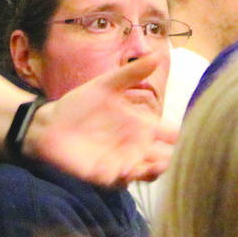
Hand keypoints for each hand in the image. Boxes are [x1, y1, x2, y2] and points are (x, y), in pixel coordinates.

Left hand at [23, 52, 178, 186]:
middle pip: (165, 157)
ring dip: (153, 171)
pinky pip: (123, 182)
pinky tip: (126, 170)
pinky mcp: (105, 174)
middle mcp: (136, 146)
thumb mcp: (107, 85)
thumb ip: (132, 73)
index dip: (182, 137)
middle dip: (172, 159)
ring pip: (149, 173)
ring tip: (154, 164)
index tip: (186, 136)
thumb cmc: (80, 103)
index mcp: (141, 125)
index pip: (170, 135)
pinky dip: (127, 177)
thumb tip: (158, 54)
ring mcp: (122, 161)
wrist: (51, 123)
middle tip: (171, 155)